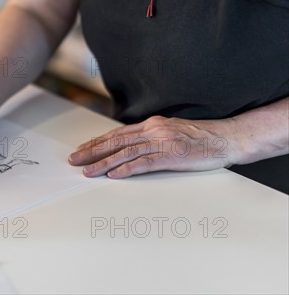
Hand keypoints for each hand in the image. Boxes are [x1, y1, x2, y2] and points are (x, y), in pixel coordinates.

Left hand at [68, 116, 244, 178]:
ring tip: (87, 170)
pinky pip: (144, 163)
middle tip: (74, 159)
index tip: (82, 148)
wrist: (226, 138)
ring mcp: (161, 143)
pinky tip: (114, 174)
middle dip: (92, 151)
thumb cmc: (200, 137)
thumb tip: (131, 146)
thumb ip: (151, 137)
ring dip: (103, 162)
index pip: (117, 134)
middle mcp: (152, 131)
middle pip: (115, 142)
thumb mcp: (170, 131)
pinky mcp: (171, 156)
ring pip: (125, 153)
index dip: (97, 142)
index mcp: (151, 125)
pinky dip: (126, 169)